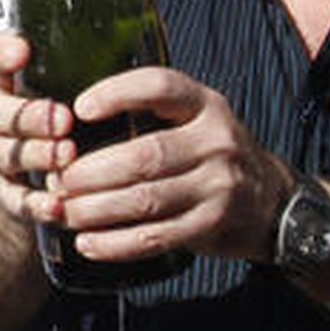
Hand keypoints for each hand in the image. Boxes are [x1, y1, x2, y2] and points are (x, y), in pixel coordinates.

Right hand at [0, 33, 73, 226]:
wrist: (47, 181)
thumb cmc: (69, 124)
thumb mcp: (72, 89)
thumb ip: (84, 67)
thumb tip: (135, 36)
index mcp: (11, 84)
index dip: (1, 53)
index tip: (23, 51)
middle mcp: (0, 118)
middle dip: (28, 115)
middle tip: (62, 118)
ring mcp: (1, 155)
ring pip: (4, 153)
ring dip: (36, 154)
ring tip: (67, 156)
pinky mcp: (8, 193)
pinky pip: (15, 199)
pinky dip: (35, 203)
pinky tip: (57, 204)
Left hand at [58, 67, 295, 264]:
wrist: (271, 201)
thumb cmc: (212, 154)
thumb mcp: (195, 119)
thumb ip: (150, 112)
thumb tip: (72, 118)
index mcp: (205, 105)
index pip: (159, 87)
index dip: (117, 93)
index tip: (79, 108)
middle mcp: (215, 142)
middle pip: (144, 156)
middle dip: (91, 171)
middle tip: (59, 180)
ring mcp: (217, 186)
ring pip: (145, 200)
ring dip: (96, 209)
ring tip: (64, 211)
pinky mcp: (211, 225)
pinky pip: (155, 237)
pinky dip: (116, 244)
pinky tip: (88, 243)